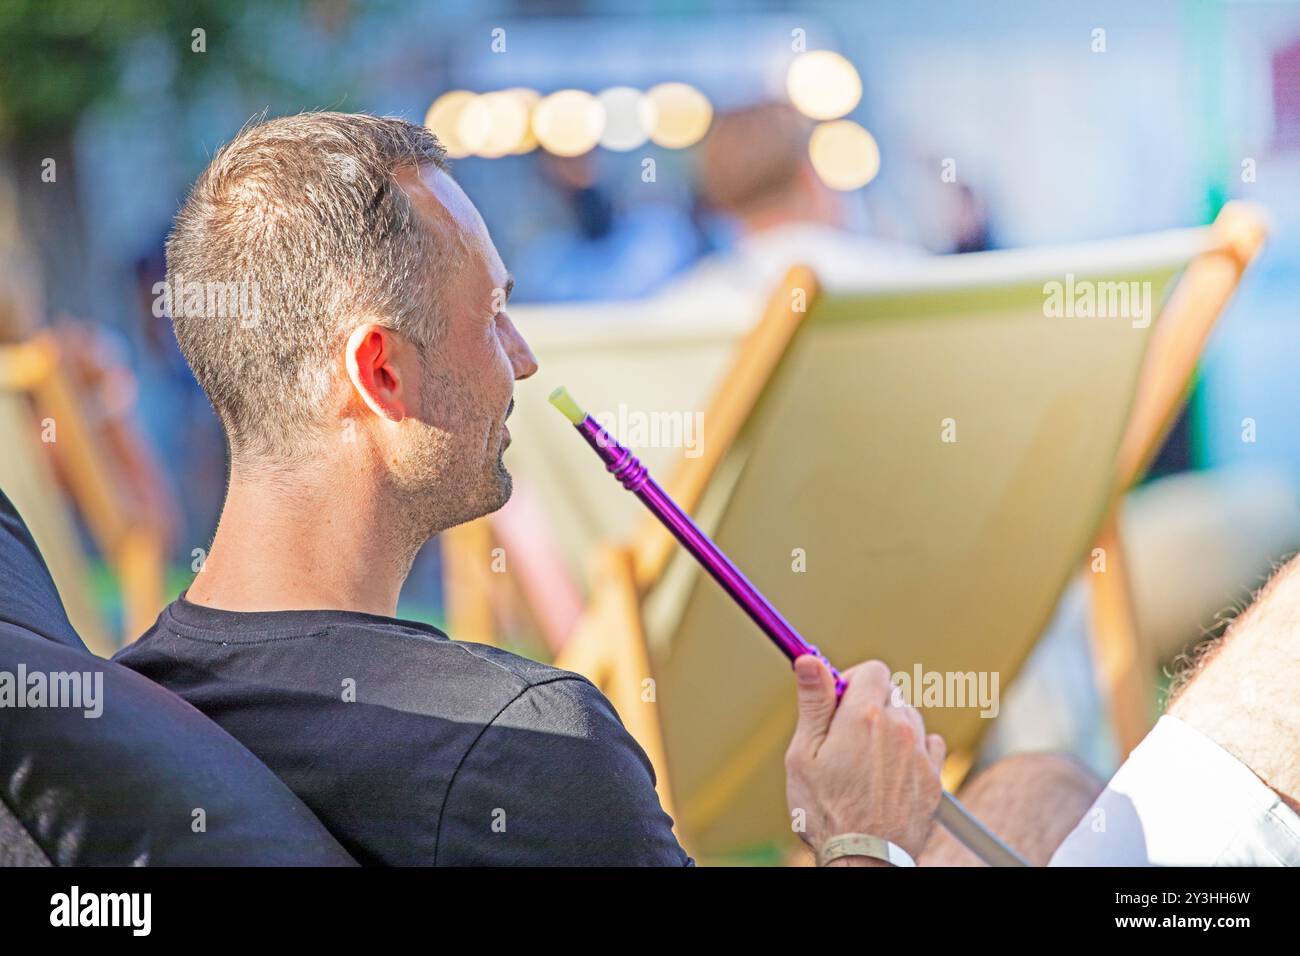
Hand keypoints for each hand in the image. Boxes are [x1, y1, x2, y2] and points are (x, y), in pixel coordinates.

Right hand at [784, 656, 945, 862]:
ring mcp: (920, 754)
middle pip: (890, 693)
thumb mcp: (803, 755)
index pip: (872, 670)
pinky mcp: (934, 778)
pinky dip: (912, 751)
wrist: (863, 860)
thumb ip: (813, 702)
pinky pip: (928, 745)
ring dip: (891, 729)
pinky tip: (891, 773)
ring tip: (866, 761)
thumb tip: (808, 660)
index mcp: (865, 716)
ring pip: (909, 719)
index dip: (852, 680)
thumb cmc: (826, 812)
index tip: (838, 701)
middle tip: (845, 737)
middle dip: (869, 706)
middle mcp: (899, 728)